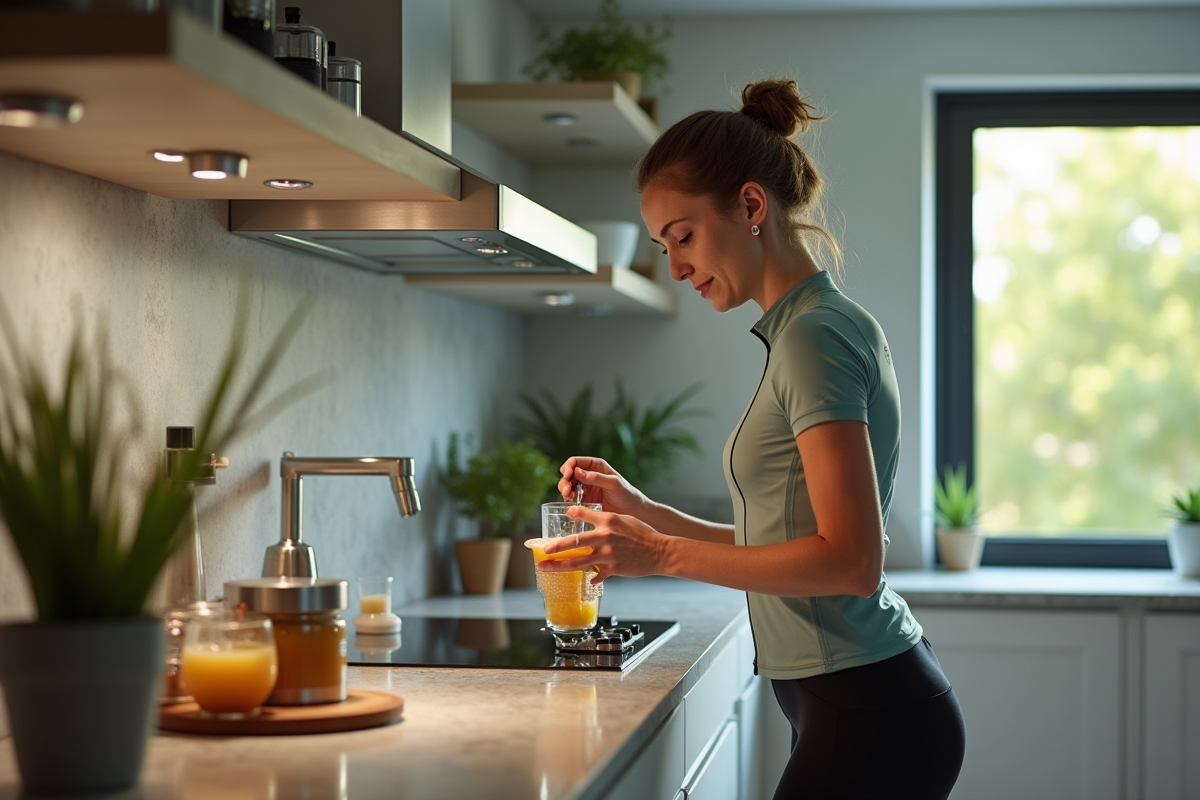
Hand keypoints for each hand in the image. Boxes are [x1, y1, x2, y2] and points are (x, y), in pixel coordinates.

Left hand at [538, 505, 668, 582]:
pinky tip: (587, 581)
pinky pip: (596, 576)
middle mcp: (605, 536)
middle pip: (574, 543)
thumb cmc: (643, 534)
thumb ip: (606, 522)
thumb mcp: (624, 520)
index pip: (583, 514)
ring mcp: (608, 554)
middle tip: (544, 550)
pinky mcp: (613, 568)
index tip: (565, 514)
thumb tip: (593, 525)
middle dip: (556, 547)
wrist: (660, 551)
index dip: (571, 514)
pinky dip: (591, 578)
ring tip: (546, 568)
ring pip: (578, 562)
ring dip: (559, 566)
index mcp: (608, 520)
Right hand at [556, 456, 647, 516]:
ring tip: (568, 495)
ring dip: (564, 489)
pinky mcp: (584, 500)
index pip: (576, 461)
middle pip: (569, 473)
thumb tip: (577, 471)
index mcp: (596, 466)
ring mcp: (585, 487)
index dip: (569, 466)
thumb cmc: (626, 494)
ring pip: (568, 485)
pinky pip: (571, 497)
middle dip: (565, 479)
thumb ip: (596, 477)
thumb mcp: (613, 484)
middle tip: (567, 489)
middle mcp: (589, 475)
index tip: (568, 474)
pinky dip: (568, 498)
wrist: (632, 511)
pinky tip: (571, 502)